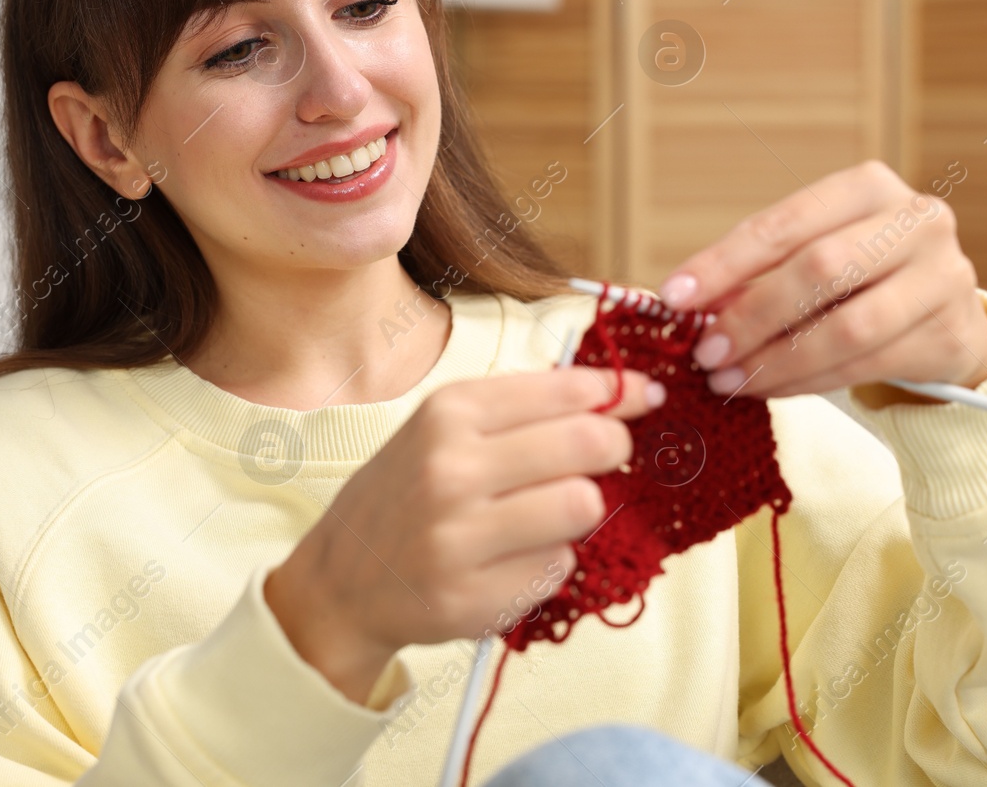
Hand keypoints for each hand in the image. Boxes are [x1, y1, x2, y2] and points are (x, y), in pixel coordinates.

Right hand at [264, 366, 661, 703]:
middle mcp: (451, 470)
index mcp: (448, 413)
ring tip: (550, 512)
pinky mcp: (471, 596)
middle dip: (615, 448)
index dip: (621, 393)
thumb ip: (522, 408)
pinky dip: (550, 561)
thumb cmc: (406, 492)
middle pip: (588, 445)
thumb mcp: (444, 428)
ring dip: (581, 510)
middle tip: (610, 457)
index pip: (567, 390)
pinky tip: (514, 557)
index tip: (646, 397)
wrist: (340, 579)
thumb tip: (619, 392)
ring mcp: (459, 537)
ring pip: (582, 507)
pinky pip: (557, 567)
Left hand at [657, 160, 986, 399]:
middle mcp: (916, 220)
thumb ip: (759, 275)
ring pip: (845, 327)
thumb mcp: (814, 260)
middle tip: (705, 351)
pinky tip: (771, 389)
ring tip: (729, 378)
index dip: (724, 261)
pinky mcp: (952, 331)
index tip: (675, 295)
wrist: (948, 320)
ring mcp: (943, 275)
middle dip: (751, 316)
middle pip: (818, 269)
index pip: (784, 222)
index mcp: (868, 187)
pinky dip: (808, 382)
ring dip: (777, 360)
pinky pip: (865, 365)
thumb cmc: (862, 281)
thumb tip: (690, 306)